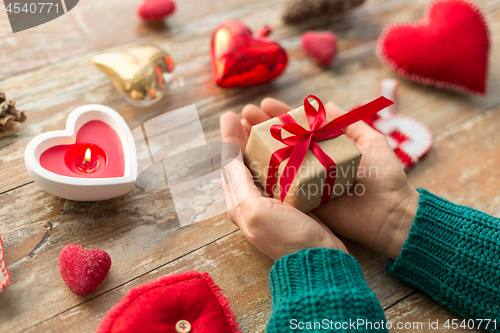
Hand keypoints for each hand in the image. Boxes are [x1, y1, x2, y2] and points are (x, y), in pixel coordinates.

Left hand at [220, 100, 346, 260]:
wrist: (319, 261)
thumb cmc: (287, 238)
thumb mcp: (256, 212)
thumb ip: (240, 185)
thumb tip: (228, 159)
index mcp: (240, 203)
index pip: (230, 164)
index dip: (229, 138)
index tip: (230, 115)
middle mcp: (253, 202)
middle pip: (245, 162)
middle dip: (243, 137)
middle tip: (247, 114)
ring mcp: (273, 202)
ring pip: (264, 165)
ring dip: (262, 144)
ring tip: (266, 123)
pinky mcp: (292, 202)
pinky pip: (283, 172)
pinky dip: (282, 156)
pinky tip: (289, 145)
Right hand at [237, 98, 418, 260]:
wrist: (391, 213)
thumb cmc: (386, 177)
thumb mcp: (371, 142)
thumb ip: (350, 123)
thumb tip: (327, 103)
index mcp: (326, 149)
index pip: (299, 128)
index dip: (281, 116)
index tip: (264, 104)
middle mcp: (312, 164)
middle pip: (281, 142)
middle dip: (262, 127)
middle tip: (245, 114)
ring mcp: (305, 183)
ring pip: (276, 162)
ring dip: (257, 146)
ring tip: (240, 130)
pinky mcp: (302, 202)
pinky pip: (279, 187)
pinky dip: (262, 175)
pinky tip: (246, 160)